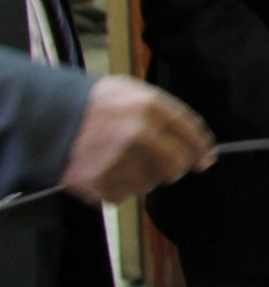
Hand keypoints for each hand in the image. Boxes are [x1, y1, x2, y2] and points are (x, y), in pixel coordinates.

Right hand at [59, 76, 213, 203]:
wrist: (45, 118)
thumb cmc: (92, 104)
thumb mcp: (132, 92)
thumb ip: (166, 114)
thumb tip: (200, 147)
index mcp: (150, 107)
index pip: (192, 133)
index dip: (202, 148)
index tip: (205, 159)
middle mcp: (140, 134)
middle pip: (177, 164)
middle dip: (175, 167)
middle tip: (165, 165)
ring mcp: (120, 160)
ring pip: (151, 183)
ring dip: (142, 176)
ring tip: (120, 159)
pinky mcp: (100, 183)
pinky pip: (124, 195)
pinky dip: (117, 187)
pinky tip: (104, 169)